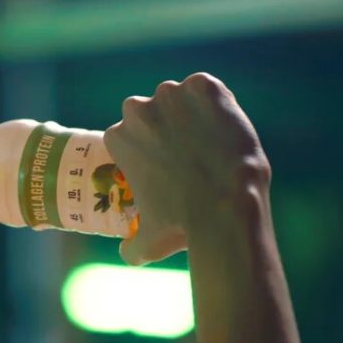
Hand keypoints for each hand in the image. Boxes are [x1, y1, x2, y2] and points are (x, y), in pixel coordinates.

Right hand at [103, 73, 271, 265]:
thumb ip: (131, 246)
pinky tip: (224, 125)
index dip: (148, 147)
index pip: (130, 133)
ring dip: (191, 112)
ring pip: (181, 98)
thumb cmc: (181, 226)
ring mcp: (172, 94)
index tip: (165, 163)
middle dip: (165, 126)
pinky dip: (216, 101)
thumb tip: (126, 256)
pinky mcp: (204, 87)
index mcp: (118, 136)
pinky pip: (208, 89)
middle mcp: (138, 109)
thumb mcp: (148, 242)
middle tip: (189, 153)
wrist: (224, 206)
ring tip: (211, 141)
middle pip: (152, 111)